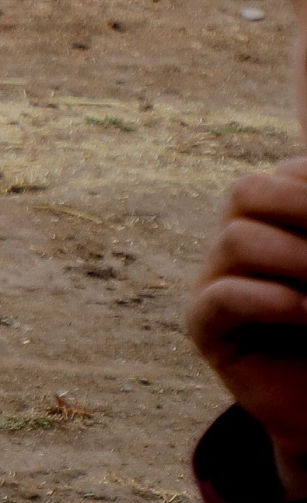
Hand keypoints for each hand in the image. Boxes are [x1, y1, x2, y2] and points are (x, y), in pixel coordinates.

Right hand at [187, 153, 306, 499]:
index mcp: (278, 219)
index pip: (287, 175)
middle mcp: (242, 241)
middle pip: (249, 192)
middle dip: (299, 204)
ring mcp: (218, 281)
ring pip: (236, 240)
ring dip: (292, 256)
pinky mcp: (206, 328)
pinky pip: (223, 299)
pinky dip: (267, 300)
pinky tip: (306, 310)